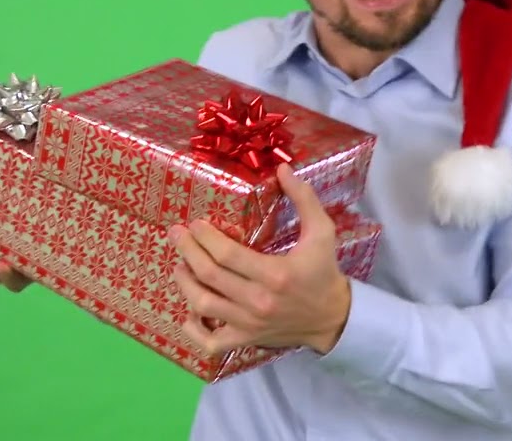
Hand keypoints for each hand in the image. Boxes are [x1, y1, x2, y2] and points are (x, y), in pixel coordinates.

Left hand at [169, 163, 349, 355]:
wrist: (334, 318)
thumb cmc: (324, 272)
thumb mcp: (322, 232)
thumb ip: (304, 199)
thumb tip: (282, 168)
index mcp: (275, 274)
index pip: (228, 255)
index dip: (205, 238)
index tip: (195, 224)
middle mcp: (258, 301)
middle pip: (210, 276)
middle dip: (188, 252)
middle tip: (176, 235)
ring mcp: (250, 323)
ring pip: (204, 305)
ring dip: (185, 284)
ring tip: (178, 266)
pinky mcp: (247, 339)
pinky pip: (212, 342)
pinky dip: (194, 331)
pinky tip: (188, 314)